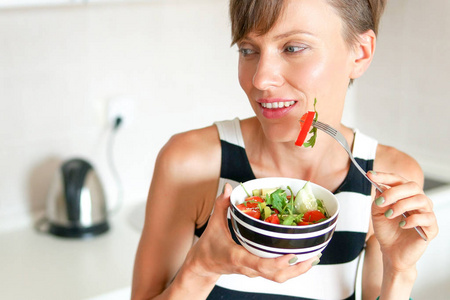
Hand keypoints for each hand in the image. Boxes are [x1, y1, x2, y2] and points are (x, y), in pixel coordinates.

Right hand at [184, 183, 319, 282]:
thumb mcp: (213, 224)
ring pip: (279, 278)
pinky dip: (291, 268)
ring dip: (297, 270)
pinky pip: (276, 274)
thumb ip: (221, 205)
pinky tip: (302, 258)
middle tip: (312, 255)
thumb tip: (228, 188)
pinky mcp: (257, 272)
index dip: (278, 262)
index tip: (293, 255)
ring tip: (313, 257)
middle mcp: (248, 268)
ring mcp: (254, 272)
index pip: (260, 264)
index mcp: (238, 257)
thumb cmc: (208, 247)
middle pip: (276, 275)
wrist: (203, 267)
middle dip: (296, 268)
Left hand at [368, 171, 437, 270]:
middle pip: (412, 186)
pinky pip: (427, 218)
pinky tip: (402, 225)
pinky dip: (412, 219)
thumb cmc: (387, 231)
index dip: (384, 176)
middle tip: (381, 201)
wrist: (392, 252)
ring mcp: (426, 213)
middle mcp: (417, 200)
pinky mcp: (431, 228)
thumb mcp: (377, 214)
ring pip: (421, 200)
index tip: (370, 175)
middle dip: (394, 192)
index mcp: (404, 195)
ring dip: (402, 205)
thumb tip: (380, 188)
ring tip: (390, 215)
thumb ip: (379, 201)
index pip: (397, 180)